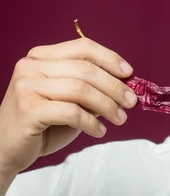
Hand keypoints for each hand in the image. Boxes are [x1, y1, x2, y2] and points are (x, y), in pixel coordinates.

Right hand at [0, 37, 136, 176]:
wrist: (7, 149)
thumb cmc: (41, 124)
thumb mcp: (69, 100)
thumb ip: (91, 89)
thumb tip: (125, 86)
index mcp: (41, 56)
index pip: (82, 47)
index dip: (109, 58)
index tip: (129, 73)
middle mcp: (31, 66)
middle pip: (85, 69)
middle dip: (114, 86)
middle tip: (131, 102)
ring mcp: (27, 86)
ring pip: (80, 89)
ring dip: (107, 105)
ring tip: (120, 118)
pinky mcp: (28, 109)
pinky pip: (71, 112)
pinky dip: (91, 122)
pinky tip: (99, 131)